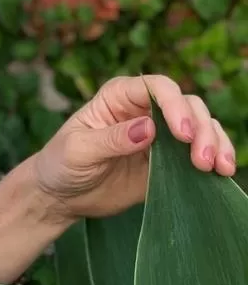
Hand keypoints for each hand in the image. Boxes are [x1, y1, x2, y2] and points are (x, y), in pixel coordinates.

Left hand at [31, 74, 237, 222]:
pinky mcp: (169, 160)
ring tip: (218, 168)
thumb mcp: (78, 150)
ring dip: (215, 143)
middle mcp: (144, 109)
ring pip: (201, 126)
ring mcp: (161, 135)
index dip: (175, 106)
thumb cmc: (60, 164)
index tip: (182, 134)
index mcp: (119, 96)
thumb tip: (149, 128)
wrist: (61, 196)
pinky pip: (200, 152)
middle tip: (202, 159)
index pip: (156, 88)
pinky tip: (223, 173)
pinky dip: (216, 158)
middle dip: (201, 128)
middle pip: (187, 106)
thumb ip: (111, 139)